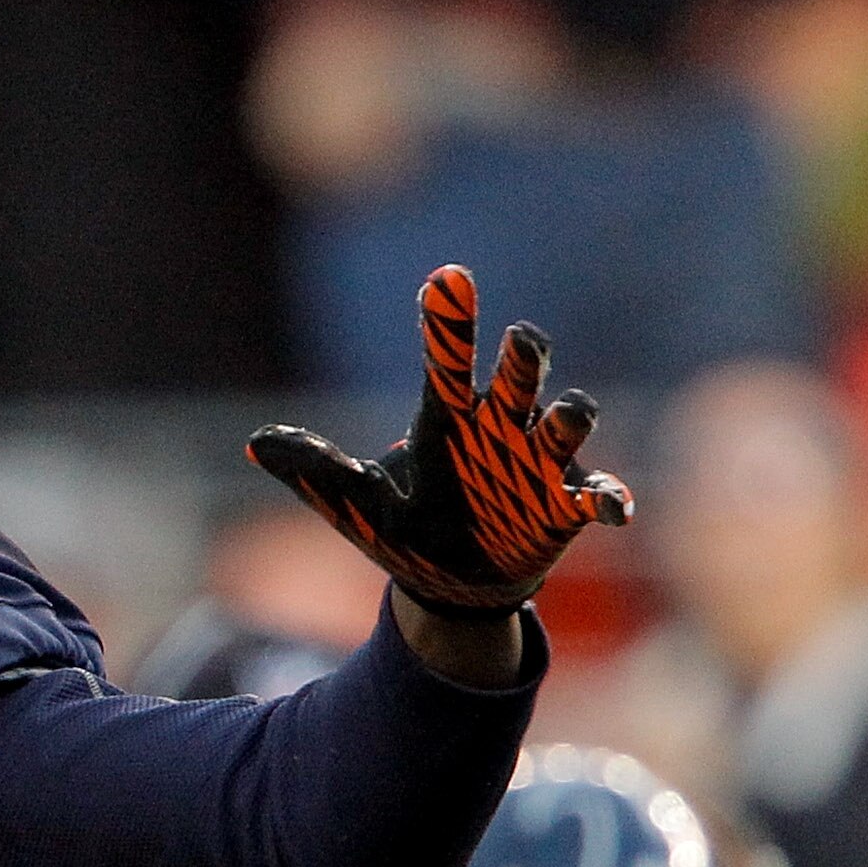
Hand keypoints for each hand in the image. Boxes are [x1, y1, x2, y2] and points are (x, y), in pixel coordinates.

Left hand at [247, 266, 629, 616]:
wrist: (454, 586)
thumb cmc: (408, 530)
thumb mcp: (357, 508)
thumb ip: (315, 472)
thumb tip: (254, 444)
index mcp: (449, 420)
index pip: (448, 361)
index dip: (449, 322)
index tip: (447, 280)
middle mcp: (500, 428)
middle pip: (520, 376)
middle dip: (525, 359)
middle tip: (522, 342)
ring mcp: (538, 464)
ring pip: (565, 423)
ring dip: (569, 418)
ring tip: (568, 414)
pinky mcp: (566, 507)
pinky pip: (598, 496)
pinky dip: (609, 498)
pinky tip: (614, 507)